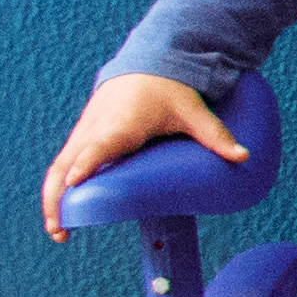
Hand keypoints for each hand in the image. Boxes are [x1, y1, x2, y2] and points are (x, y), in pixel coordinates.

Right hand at [42, 73, 240, 238]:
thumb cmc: (169, 90)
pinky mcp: (81, 137)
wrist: (145, 65)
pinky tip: (62, 212)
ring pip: (58, 167)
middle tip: (61, 230)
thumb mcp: (193, 110)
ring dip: (52, 198)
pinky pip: (62, 164)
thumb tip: (244, 157)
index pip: (101, 145)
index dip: (86, 164)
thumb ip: (216, 135)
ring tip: (58, 231)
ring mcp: (84, 133)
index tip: (74, 183)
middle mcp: (96, 129)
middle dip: (58, 197)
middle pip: (68, 164)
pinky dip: (56, 187)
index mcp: (123, 123)